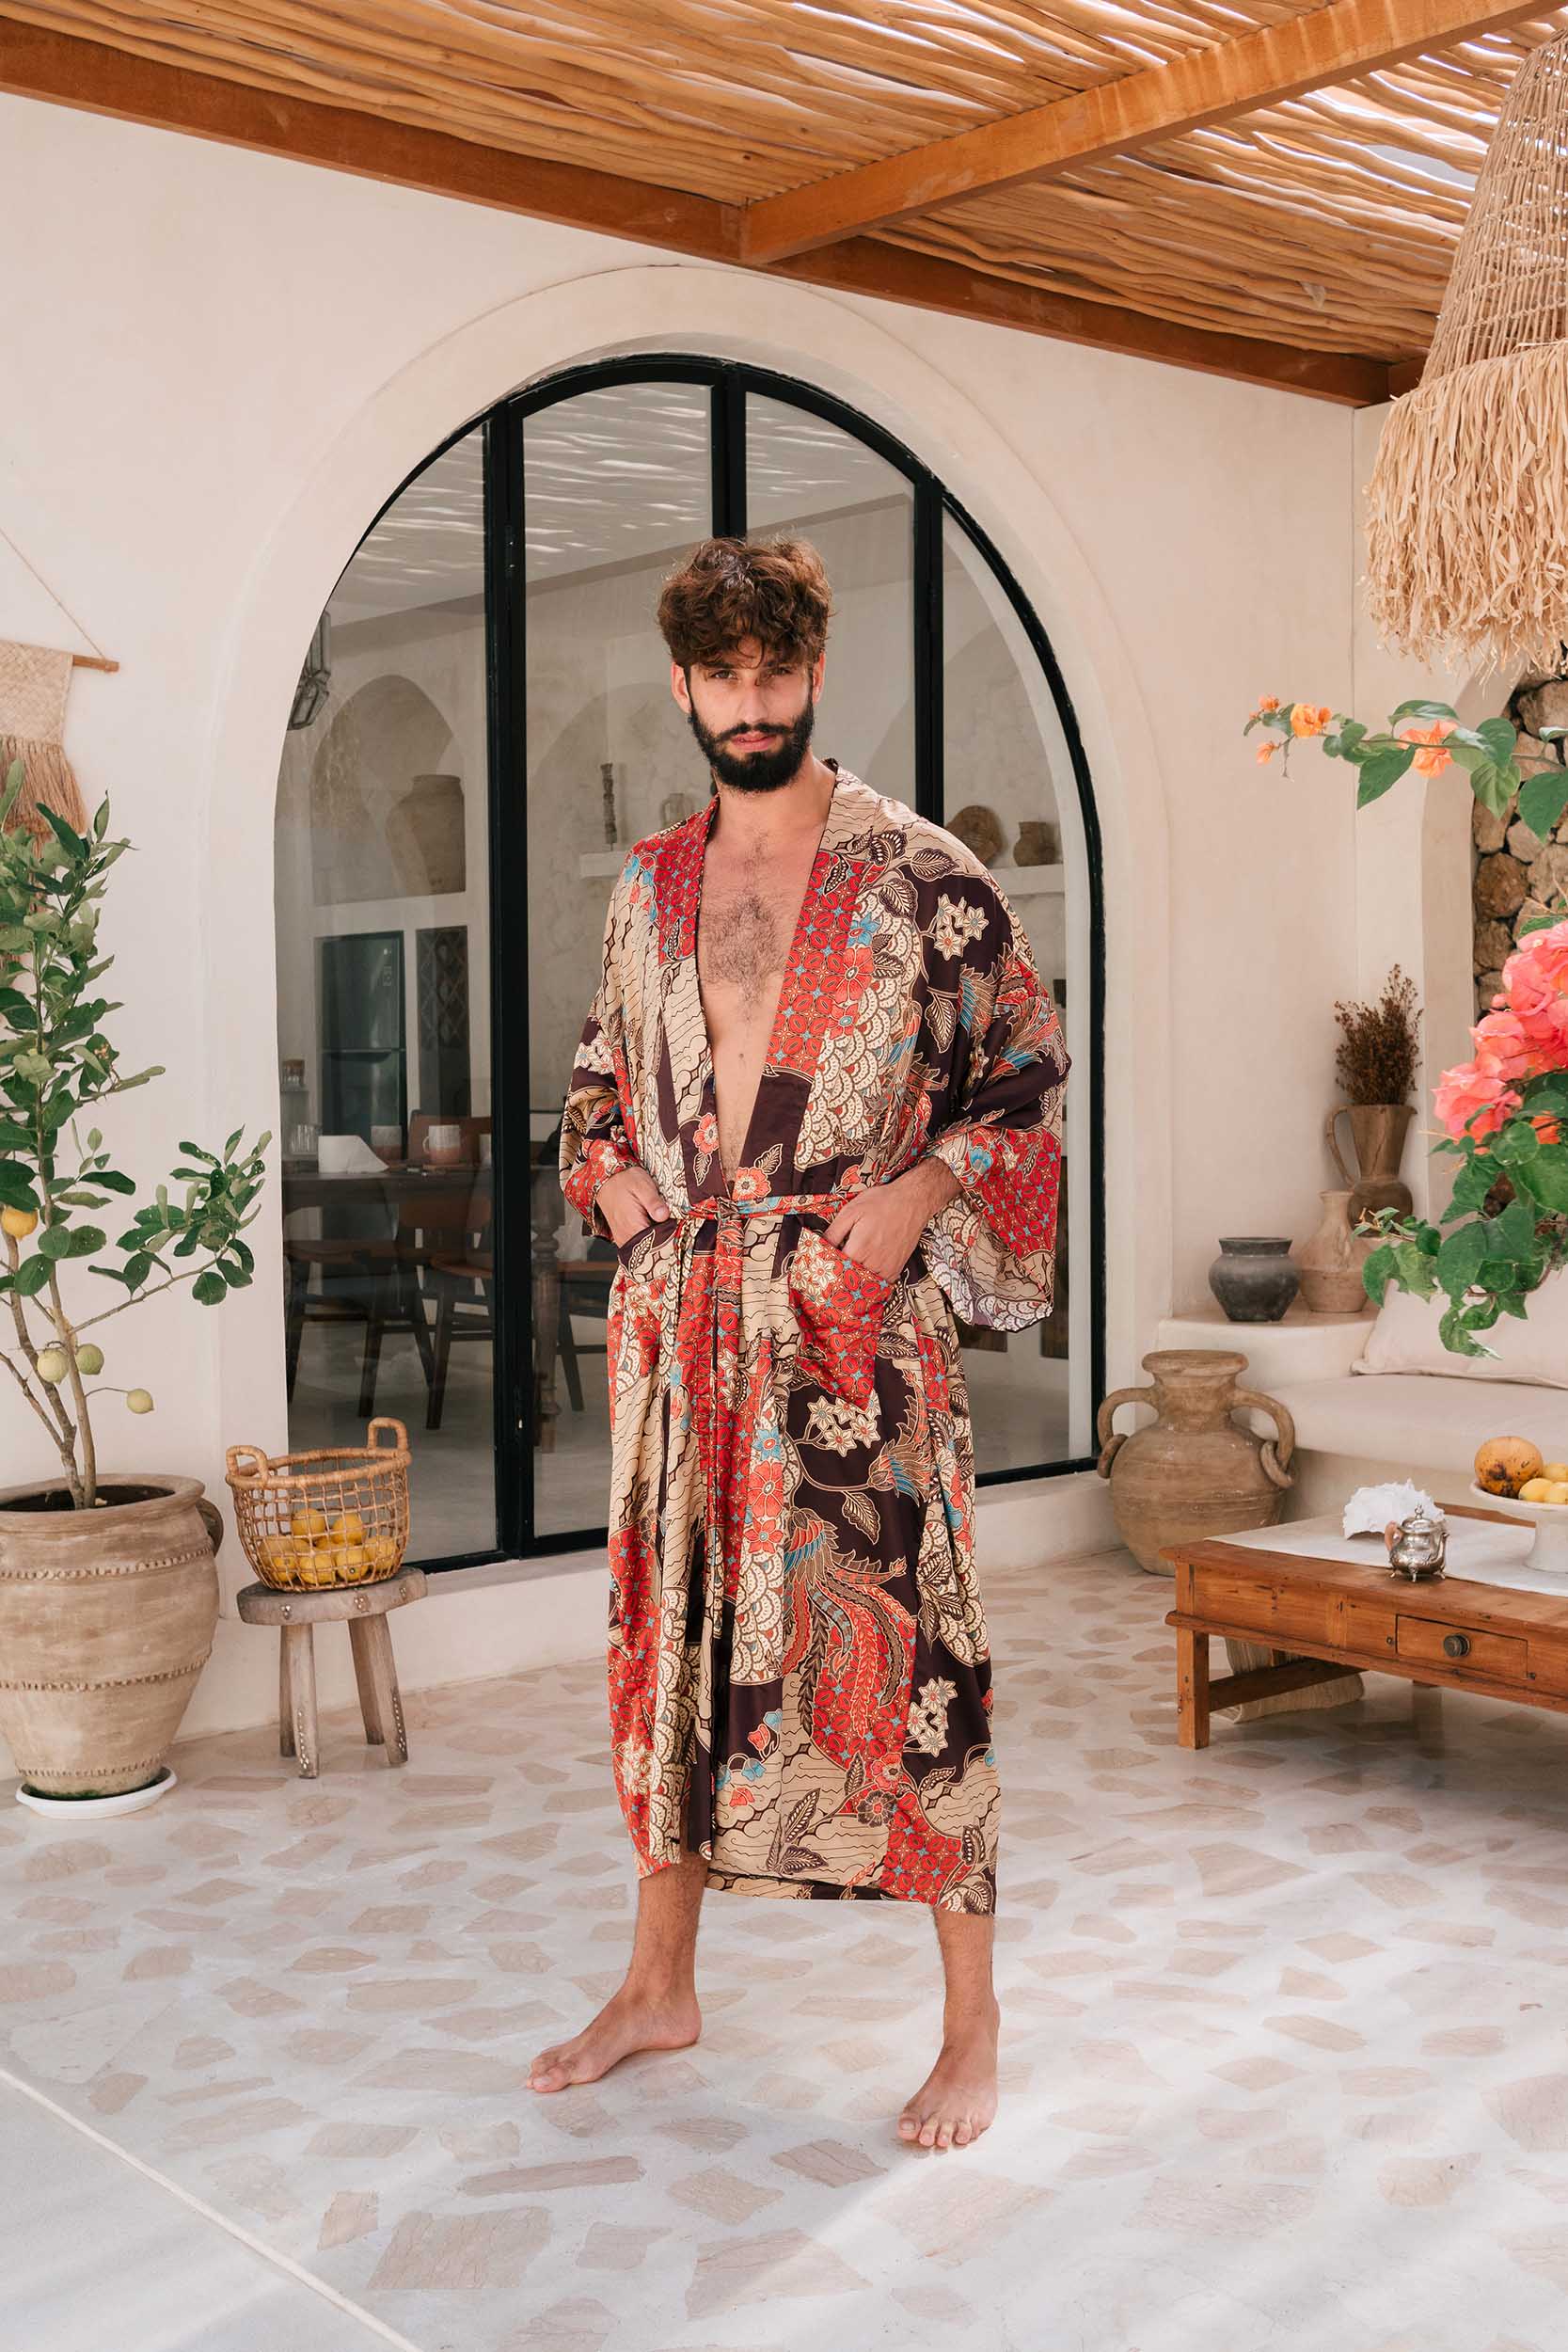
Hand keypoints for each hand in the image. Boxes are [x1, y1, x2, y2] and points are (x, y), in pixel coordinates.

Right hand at [597, 1165, 671, 1245]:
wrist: (607, 1180)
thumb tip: (664, 1215)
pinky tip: (656, 1231)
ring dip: (657, 1243)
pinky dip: (648, 1242)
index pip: (656, 1245)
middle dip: (666, 1244)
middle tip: (677, 1231)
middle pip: (651, 1252)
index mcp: (632, 1226)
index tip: (680, 1234)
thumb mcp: (643, 1186)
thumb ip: (654, 1202)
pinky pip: (638, 1247)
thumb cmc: (625, 1181)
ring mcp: (623, 1239)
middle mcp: (626, 1237)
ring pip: (645, 1251)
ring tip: (667, 1230)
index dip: (670, 1241)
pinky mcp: (623, 1238)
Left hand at [822, 1161, 960, 1282]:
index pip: (835, 1270)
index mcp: (859, 1248)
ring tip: (844, 1280)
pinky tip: (863, 1279)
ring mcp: (886, 1268)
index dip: (826, 1271)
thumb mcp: (851, 1211)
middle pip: (849, 1282)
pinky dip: (870, 1285)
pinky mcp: (896, 1269)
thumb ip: (834, 1232)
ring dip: (854, 1285)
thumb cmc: (882, 1202)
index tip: (819, 1271)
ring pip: (864, 1286)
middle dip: (837, 1281)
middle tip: (828, 1279)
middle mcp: (873, 1262)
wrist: (912, 1201)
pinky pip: (880, 1285)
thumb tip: (821, 1246)